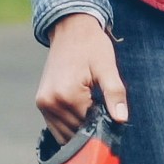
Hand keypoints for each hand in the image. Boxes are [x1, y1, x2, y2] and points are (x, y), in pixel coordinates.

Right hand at [35, 13, 126, 139]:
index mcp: (67, 95)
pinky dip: (70, 125)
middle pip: (76, 132)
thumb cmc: (92, 46)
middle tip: (104, 110)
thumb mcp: (107, 68)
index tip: (112, 114)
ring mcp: (43, 104)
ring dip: (80, 128)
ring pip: (65, 133)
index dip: (103, 125)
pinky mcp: (41, 102)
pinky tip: (81, 111)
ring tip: (91, 108)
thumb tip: (122, 120)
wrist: (70, 29)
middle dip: (91, 128)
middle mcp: (50, 102)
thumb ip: (115, 94)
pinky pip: (56, 127)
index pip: (88, 127)